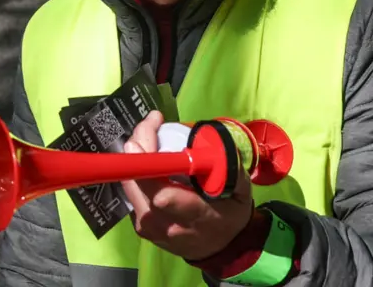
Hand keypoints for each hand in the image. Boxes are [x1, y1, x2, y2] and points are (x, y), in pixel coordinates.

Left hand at [121, 111, 253, 260]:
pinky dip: (136, 169)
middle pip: (142, 187)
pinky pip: (132, 192)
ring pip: (131, 187)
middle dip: (141, 151)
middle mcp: (168, 224)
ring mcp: (151, 228)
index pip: (167, 198)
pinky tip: (147, 152)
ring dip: (136, 156)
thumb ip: (229, 168)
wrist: (219, 248)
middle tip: (150, 124)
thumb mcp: (240, 192)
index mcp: (197, 216)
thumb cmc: (229, 213)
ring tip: (148, 131)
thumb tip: (211, 141)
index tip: (139, 145)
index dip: (150, 173)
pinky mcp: (140, 226)